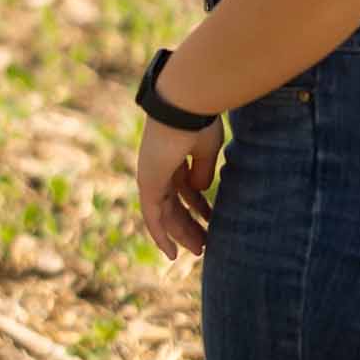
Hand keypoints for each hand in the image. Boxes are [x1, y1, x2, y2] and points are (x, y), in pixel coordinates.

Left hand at [136, 113, 223, 260]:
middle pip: (174, 202)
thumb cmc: (198, 120)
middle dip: (189, 222)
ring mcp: (152, 175)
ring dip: (181, 233)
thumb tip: (200, 190)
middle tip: (204, 242)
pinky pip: (153, 216)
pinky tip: (171, 254)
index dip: (198, 203)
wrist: (182, 105)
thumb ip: (201, 170)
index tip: (211, 219)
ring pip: (166, 213)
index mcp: (175, 154)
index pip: (184, 185)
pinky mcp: (148, 184)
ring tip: (198, 250)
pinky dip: (160, 236)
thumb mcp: (206, 148)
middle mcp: (160, 166)